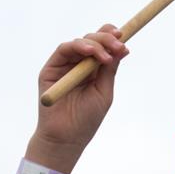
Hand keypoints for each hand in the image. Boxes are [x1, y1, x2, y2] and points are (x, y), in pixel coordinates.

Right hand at [31, 24, 129, 169]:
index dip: (111, 38)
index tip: (123, 36)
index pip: (102, 47)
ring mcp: (64, 65)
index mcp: (93, 70)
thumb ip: (109, 71)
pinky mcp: (51, 69)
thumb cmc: (86, 119)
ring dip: (95, 44)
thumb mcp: (104, 92)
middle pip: (92, 41)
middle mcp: (78, 64)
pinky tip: (90, 53)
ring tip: (106, 56)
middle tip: (118, 45)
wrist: (67, 137)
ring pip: (79, 42)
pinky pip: (64, 50)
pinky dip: (78, 47)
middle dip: (106, 39)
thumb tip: (122, 49)